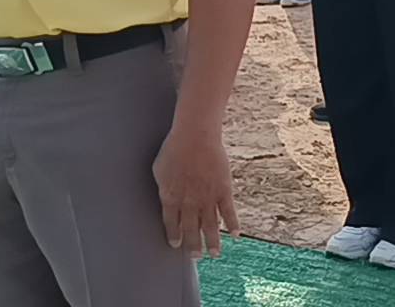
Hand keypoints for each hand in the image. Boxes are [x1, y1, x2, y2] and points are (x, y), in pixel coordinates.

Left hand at [153, 122, 238, 258]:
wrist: (195, 137)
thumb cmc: (174, 149)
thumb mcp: (159, 170)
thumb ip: (163, 187)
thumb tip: (165, 196)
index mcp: (170, 198)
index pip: (172, 223)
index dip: (175, 235)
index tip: (177, 245)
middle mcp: (189, 203)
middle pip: (191, 229)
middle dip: (193, 245)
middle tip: (195, 257)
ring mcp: (207, 198)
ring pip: (210, 226)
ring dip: (213, 242)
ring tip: (214, 254)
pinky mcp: (223, 190)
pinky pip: (228, 211)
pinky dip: (233, 224)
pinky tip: (236, 234)